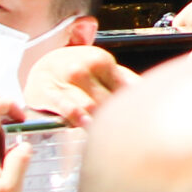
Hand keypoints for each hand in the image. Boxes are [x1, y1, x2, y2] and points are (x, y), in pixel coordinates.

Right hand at [22, 46, 136, 125]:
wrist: (43, 62)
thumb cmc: (79, 68)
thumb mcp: (102, 67)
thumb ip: (124, 79)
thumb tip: (147, 92)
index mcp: (101, 61)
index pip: (122, 87)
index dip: (129, 105)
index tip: (136, 118)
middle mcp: (83, 69)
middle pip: (106, 100)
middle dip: (114, 116)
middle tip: (122, 131)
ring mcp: (64, 80)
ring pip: (88, 105)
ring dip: (97, 120)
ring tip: (104, 131)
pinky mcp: (46, 93)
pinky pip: (64, 107)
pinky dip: (75, 116)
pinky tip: (83, 123)